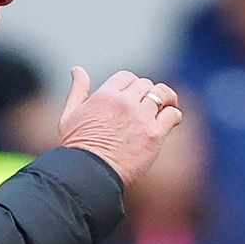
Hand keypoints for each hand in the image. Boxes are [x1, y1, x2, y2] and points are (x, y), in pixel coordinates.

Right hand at [57, 67, 182, 187]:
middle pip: (145, 85)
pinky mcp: (154, 134)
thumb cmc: (77, 147)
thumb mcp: (70, 115)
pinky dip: (174, 115)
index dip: (132, 84)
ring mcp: (141, 117)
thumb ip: (77, 90)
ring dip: (166, 100)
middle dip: (147, 92)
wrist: (90, 174)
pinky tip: (172, 121)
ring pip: (162, 95)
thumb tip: (77, 70)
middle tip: (149, 104)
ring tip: (167, 106)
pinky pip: (172, 115)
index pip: (127, 77)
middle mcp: (125, 102)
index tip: (134, 94)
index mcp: (106, 94)